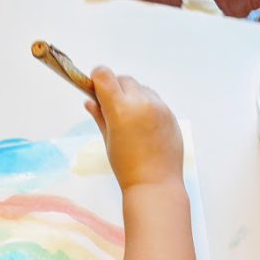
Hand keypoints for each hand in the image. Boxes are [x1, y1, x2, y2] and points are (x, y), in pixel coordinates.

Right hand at [85, 67, 183, 190]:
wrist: (155, 184)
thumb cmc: (127, 166)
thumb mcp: (108, 140)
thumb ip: (99, 116)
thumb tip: (89, 101)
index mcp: (121, 109)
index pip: (104, 75)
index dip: (97, 79)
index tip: (96, 90)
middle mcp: (142, 103)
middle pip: (124, 79)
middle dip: (115, 89)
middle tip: (113, 110)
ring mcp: (159, 107)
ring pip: (141, 89)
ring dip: (133, 96)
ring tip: (131, 121)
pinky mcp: (171, 115)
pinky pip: (155, 101)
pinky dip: (147, 107)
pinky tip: (145, 128)